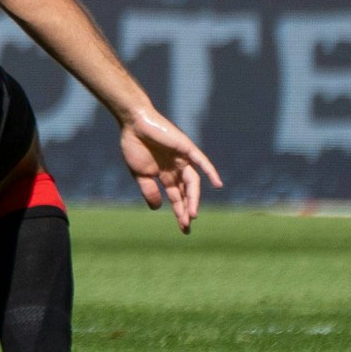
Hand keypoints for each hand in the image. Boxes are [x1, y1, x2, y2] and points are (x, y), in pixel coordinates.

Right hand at [117, 106, 221, 233]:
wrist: (133, 123)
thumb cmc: (134, 146)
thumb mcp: (140, 174)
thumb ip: (149, 190)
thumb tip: (158, 208)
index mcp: (166, 175)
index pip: (176, 197)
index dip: (180, 212)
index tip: (184, 228)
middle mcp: (177, 169)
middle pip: (186, 192)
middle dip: (186, 209)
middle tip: (187, 225)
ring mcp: (183, 158)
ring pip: (193, 181)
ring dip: (193, 197)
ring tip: (192, 213)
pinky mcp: (186, 148)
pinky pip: (201, 161)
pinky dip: (210, 171)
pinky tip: (217, 184)